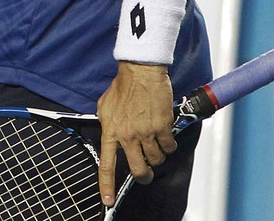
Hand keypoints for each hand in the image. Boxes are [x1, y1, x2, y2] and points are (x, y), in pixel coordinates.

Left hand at [97, 61, 177, 207]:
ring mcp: (146, 133)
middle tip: (146, 172)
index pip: (106, 165)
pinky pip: (169, 147)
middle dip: (144, 175)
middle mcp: (127, 136)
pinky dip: (169, 144)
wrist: (140, 72)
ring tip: (154, 142)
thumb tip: (109, 136)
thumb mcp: (104, 107)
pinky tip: (164, 133)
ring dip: (157, 155)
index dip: (107, 186)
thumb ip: (107, 125)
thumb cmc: (123, 86)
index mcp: (110, 131)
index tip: (108, 200)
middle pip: (138, 169)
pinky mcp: (162, 128)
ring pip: (156, 159)